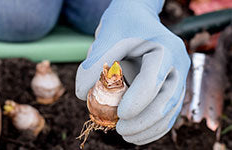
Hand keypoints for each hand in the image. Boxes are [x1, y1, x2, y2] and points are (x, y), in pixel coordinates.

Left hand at [75, 0, 190, 144]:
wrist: (137, 19)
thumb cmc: (123, 24)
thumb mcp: (108, 36)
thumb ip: (95, 62)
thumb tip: (82, 93)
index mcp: (166, 49)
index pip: (154, 79)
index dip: (138, 100)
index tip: (119, 114)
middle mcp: (177, 65)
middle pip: (167, 99)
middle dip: (143, 120)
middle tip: (120, 130)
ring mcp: (177, 79)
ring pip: (169, 111)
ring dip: (148, 129)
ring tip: (126, 136)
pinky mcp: (170, 90)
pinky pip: (166, 114)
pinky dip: (152, 128)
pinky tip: (135, 136)